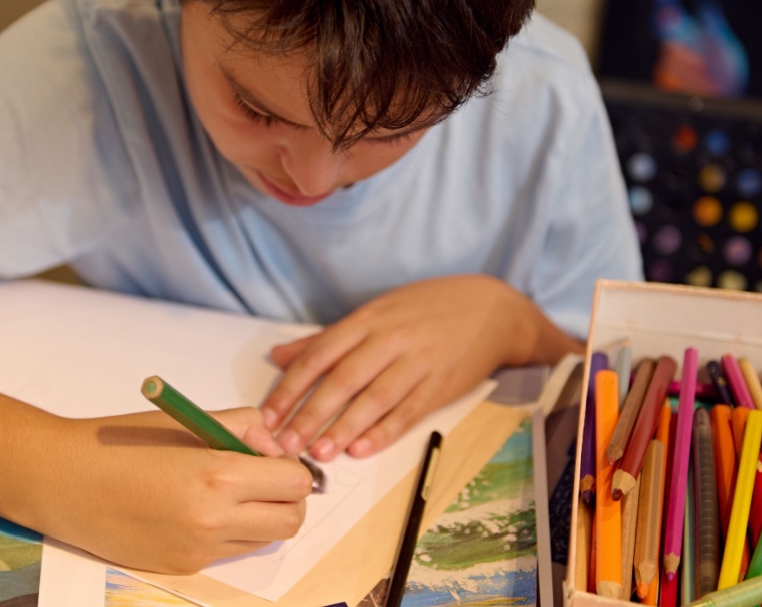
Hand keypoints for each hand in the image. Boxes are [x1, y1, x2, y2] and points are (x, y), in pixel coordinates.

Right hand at [41, 408, 311, 574]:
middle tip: (263, 477)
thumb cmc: (122, 443)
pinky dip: (227, 532)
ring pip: (263, 539)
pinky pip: (228, 552)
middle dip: (286, 497)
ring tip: (225, 491)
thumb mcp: (188, 420)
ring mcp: (198, 550)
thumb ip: (243, 427)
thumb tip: (274, 446)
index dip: (289, 466)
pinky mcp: (181, 567)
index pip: (295, 482)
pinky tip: (195, 508)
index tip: (270, 456)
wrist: (63, 481)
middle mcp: (213, 522)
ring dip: (259, 516)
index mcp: (219, 477)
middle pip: (291, 520)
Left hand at [260, 275, 579, 461]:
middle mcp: (391, 339)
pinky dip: (384, 432)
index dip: (291, 387)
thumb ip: (326, 337)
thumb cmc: (427, 308)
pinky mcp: (441, 385)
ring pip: (374, 398)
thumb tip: (279, 356)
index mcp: (369, 318)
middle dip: (311, 413)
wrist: (492, 309)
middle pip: (343, 379)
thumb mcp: (376, 311)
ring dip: (344, 428)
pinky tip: (362, 449)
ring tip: (319, 452)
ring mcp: (418, 362)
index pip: (320, 354)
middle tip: (285, 443)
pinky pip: (408, 412)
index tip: (268, 414)